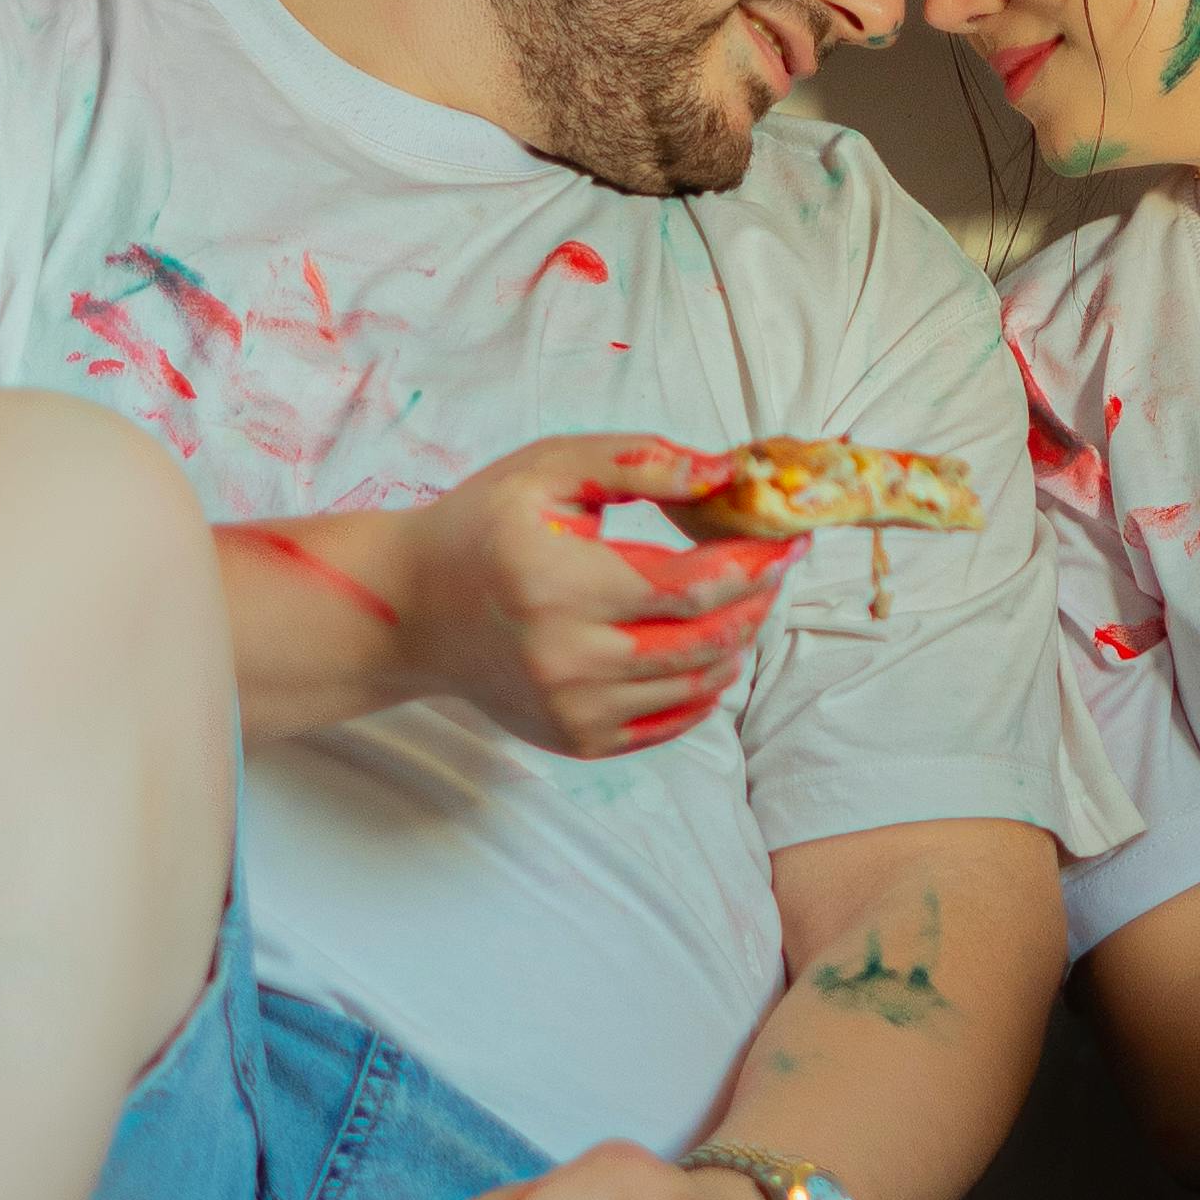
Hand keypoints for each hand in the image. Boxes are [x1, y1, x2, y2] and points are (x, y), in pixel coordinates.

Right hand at [259, 438, 783, 760]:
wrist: (410, 610)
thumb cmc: (481, 526)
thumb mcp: (547, 468)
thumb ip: (636, 461)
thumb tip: (722, 471)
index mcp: (558, 584)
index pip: (692, 587)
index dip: (754, 564)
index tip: (789, 540)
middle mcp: (565, 658)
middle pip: (707, 641)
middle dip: (757, 601)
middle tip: (774, 567)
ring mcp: (571, 709)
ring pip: (698, 685)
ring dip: (738, 640)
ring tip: (743, 600)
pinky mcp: (576, 739)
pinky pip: (671, 721)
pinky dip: (705, 686)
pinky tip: (707, 647)